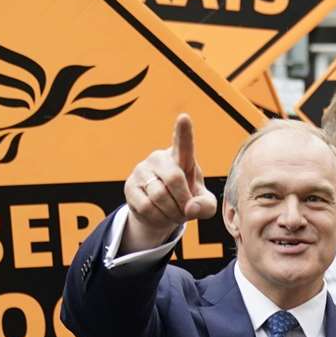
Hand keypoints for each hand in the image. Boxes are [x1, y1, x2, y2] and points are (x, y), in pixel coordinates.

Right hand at [123, 114, 217, 249]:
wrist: (162, 213)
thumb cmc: (187, 200)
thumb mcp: (204, 204)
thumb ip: (206, 206)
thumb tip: (190, 208)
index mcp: (181, 157)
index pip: (183, 143)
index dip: (184, 131)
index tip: (184, 118)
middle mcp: (159, 159)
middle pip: (174, 179)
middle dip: (184, 201)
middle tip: (186, 211)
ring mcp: (142, 170)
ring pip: (159, 196)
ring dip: (172, 213)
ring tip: (174, 213)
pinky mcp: (130, 186)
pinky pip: (146, 207)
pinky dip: (159, 218)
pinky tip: (160, 215)